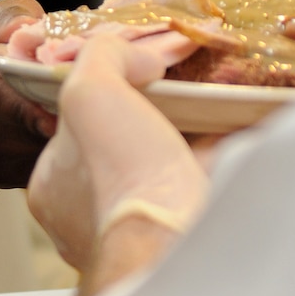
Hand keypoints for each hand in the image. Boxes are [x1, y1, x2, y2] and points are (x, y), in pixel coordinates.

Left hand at [26, 26, 210, 290]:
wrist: (177, 241)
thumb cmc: (120, 174)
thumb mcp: (89, 93)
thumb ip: (100, 58)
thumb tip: (139, 54)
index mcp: (52, 189)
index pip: (71, 129)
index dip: (103, 95)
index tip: (137, 74)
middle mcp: (91, 215)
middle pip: (124, 147)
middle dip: (155, 118)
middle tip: (182, 88)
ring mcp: (140, 229)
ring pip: (167, 169)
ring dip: (193, 137)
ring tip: (217, 102)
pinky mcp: (186, 235)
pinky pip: (205, 185)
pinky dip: (223, 159)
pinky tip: (242, 131)